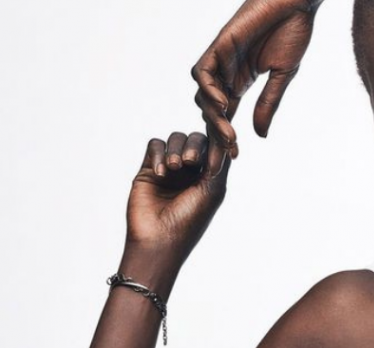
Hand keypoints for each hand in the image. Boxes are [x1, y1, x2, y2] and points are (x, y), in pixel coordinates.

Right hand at [126, 132, 230, 264]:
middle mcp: (191, 169)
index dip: (216, 138)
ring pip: (175, 138)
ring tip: (174, 168)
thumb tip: (224, 134)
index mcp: (210, 174)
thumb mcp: (213, 188)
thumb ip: (219, 160)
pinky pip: (155, 145)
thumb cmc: (190, 219)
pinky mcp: (148, 170)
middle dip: (194, 146)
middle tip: (191, 162)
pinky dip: (159, 154)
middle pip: (195, 138)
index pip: (215, 145)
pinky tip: (161, 173)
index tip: (215, 141)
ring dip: (176, 149)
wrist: (158, 241)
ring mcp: (169, 168)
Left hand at [192, 0, 314, 174]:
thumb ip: (268, 103)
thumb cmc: (294, 31)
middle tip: (227, 154)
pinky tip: (224, 105)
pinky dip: (209, 90)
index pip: (227, 115)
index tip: (235, 159)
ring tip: (228, 135)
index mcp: (242, 80)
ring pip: (204, 94)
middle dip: (217, 134)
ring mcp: (221, 58)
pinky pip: (202, 72)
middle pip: (212, 110)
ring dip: (213, 117)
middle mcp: (227, 71)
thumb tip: (258, 136)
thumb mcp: (282, 75)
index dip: (227, 137)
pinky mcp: (219, 44)